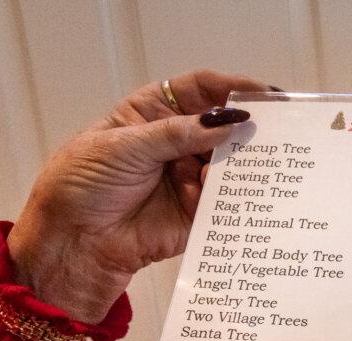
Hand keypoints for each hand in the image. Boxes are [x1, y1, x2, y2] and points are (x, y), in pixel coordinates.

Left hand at [7, 70, 267, 322]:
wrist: (74, 241)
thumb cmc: (82, 184)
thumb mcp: (124, 147)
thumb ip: (177, 134)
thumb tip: (227, 123)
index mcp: (154, 114)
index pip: (199, 90)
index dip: (231, 87)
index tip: (262, 93)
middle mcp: (177, 143)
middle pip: (222, 126)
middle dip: (246, 127)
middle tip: (277, 129)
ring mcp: (189, 178)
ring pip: (228, 164)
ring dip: (245, 163)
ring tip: (265, 163)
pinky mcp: (198, 213)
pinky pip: (226, 202)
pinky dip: (238, 197)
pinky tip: (246, 193)